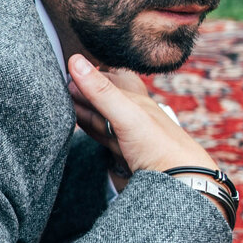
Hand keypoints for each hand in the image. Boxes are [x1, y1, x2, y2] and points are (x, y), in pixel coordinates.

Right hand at [67, 55, 218, 183]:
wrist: (180, 181)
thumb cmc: (159, 145)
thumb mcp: (126, 113)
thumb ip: (100, 90)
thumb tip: (75, 60)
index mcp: (136, 99)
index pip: (110, 77)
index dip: (91, 71)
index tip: (69, 66)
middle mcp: (132, 113)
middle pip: (104, 97)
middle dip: (85, 90)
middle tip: (62, 85)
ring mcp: (129, 133)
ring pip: (102, 116)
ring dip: (84, 109)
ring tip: (65, 102)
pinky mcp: (125, 153)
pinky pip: (103, 135)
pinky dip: (90, 127)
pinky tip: (83, 124)